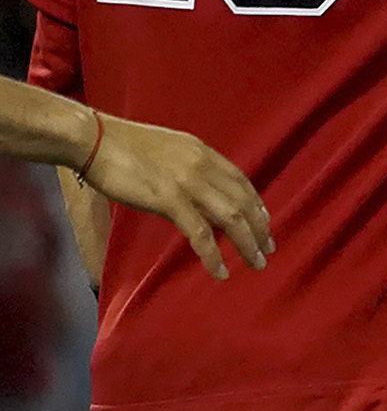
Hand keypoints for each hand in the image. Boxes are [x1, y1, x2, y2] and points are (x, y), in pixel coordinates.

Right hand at [79, 114, 269, 279]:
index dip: (256, 203)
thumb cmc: (122, 145)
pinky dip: (213, 255)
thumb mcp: (167, 149)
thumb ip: (187, 166)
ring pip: (231, 219)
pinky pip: (200, 233)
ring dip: (247, 244)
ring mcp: (188, 183)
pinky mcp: (169, 200)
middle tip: (268, 248)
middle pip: (243, 202)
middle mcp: (202, 166)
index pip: (241, 181)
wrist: (93, 139)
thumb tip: (196, 188)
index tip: (264, 221)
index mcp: (202, 152)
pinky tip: (220, 271)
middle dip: (260, 228)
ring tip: (257, 263)